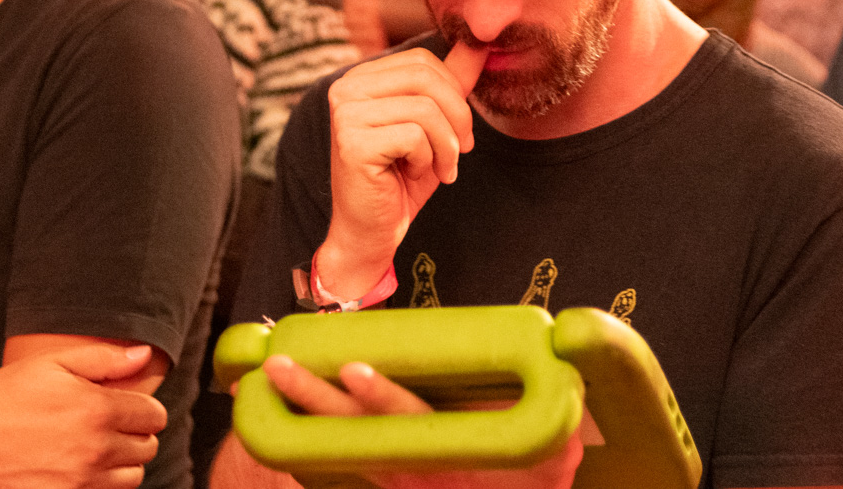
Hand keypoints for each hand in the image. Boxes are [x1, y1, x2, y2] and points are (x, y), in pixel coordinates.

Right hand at [0, 342, 167, 488]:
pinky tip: (82, 468)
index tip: (128, 407)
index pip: (155, 415)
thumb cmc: (5, 396)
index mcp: (98, 409)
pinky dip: (102, 483)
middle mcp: (95, 449)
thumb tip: (143, 355)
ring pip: (132, 476)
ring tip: (98, 448)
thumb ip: (104, 359)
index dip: (145, 409)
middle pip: (148, 447)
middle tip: (112, 426)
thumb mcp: (52, 363)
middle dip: (136, 434)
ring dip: (123, 463)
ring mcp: (80, 481)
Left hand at [263, 355, 581, 488]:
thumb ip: (552, 446)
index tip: (357, 369)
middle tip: (279, 364)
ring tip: (270, 371)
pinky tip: (286, 402)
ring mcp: (391, 472)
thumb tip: (571, 414)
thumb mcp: (548, 469)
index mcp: (445, 461)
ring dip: (304, 404)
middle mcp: (409, 467)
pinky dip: (311, 426)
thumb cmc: (526, 487)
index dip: (382, 396)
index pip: (409, 423)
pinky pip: (342, 449)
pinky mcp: (384, 473)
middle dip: (314, 394)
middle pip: (354, 427)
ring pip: (339, 436)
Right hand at [318, 41, 488, 297]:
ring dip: (445, 145)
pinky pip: (414, 136)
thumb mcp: (435, 125)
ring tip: (439, 167)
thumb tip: (478, 43)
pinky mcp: (351, 142)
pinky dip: (428, 160)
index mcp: (362, 78)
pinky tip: (415, 175)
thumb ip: (451, 83)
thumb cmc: (402, 179)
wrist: (372, 232)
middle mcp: (346, 89)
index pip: (423, 61)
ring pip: (425, 109)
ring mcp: (345, 114)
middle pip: (426, 78)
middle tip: (461, 150)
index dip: (454, 93)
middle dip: (457, 117)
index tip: (459, 131)